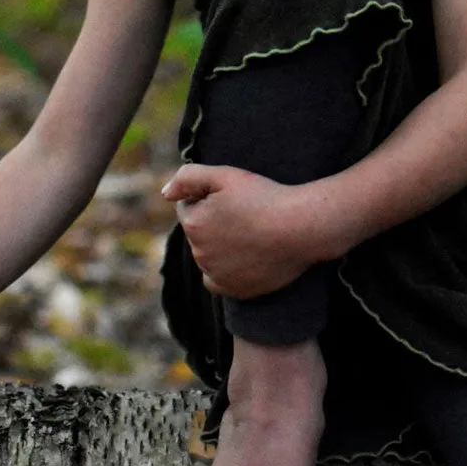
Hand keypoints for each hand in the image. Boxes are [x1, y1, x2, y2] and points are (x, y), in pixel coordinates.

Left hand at [161, 164, 315, 297]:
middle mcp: (199, 253)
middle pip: (198, 232)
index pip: (188, 207)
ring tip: (250, 234)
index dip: (209, 199)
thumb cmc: (265, 197)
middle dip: (213, 223)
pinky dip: (224, 271)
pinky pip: (217, 281)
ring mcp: (216, 274)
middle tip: (245, 215)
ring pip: (208, 255)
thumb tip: (165, 194)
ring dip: (220, 246)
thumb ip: (188, 178)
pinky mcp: (234, 290)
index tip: (234, 198)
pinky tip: (243, 258)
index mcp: (193, 224)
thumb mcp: (225, 175)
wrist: (301, 228)